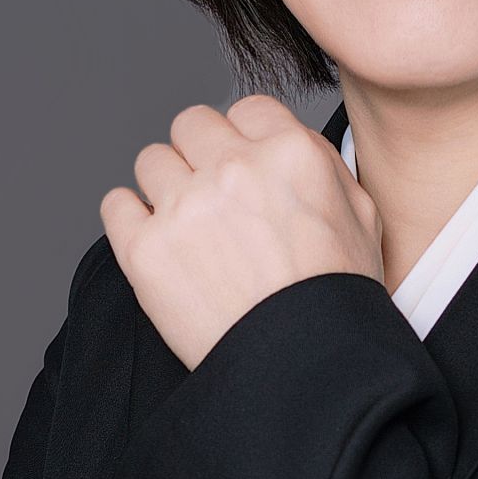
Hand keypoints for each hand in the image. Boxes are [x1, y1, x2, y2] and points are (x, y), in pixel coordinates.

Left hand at [101, 93, 385, 368]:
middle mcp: (233, 170)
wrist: (305, 369)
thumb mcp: (361, 219)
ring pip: (151, 161)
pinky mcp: (145, 250)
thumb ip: (322, 167)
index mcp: (290, 154)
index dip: (244, 139)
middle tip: (213, 199)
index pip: (247, 109)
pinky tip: (156, 245)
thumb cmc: (337, 303)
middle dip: (200, 156)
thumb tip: (290, 147)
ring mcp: (185, 208)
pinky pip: (116, 205)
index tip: (243, 169)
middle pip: (190, 125)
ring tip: (188, 230)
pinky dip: (131, 221)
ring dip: (166, 189)